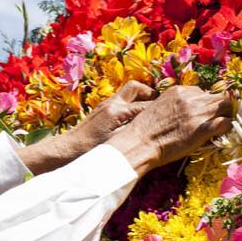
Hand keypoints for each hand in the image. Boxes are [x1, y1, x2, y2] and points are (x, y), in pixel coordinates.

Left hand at [16, 81, 156, 174]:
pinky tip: (136, 117)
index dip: (162, 109)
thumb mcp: (115, 146)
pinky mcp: (102, 109)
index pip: (147, 106)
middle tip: (162, 107)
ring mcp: (106, 104)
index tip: (174, 114)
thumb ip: (135, 136)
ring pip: (130, 91)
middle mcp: (112, 104)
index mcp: (117, 112)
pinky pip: (123, 99)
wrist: (67, 150)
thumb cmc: (90, 151)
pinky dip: (132, 103)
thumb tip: (153, 131)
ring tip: (151, 110)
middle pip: (138, 89)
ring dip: (142, 97)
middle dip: (152, 96)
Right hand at [107, 86, 231, 176]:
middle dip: (221, 106)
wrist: (140, 143)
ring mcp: (198, 112)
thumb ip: (174, 104)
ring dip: (226, 115)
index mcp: (178, 91)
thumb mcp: (159, 108)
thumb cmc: (145, 130)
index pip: (202, 91)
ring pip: (227, 106)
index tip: (204, 112)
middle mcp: (191, 98)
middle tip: (219, 117)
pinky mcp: (203, 128)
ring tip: (221, 125)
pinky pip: (226, 122)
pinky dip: (227, 127)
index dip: (205, 102)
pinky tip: (221, 133)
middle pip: (218, 96)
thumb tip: (185, 111)